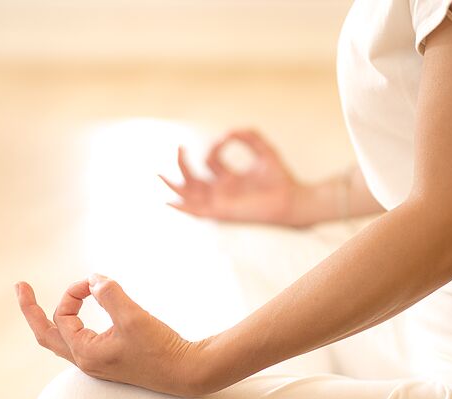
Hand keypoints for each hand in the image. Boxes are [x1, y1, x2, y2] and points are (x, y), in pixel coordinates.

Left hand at [16, 275, 207, 396]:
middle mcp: (86, 361)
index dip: (75, 292)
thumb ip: (109, 294)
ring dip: (51, 320)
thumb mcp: (132, 316)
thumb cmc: (160, 348)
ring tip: (35, 304)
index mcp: (85, 353)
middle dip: (31, 310)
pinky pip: (79, 343)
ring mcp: (97, 364)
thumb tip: (93, 279)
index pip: (63, 315)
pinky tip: (76, 319)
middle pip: (46, 335)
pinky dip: (72, 326)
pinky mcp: (111, 362)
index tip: (97, 282)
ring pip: (61, 341)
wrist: (186, 372)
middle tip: (20, 287)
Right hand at [159, 129, 306, 225]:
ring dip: (174, 184)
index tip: (226, 138)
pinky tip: (169, 201)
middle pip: (193, 178)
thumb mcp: (264, 150)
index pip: (211, 161)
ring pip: (190, 195)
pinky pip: (197, 212)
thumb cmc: (281, 178)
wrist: (292, 198)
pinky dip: (182, 207)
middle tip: (179, 147)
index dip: (215, 146)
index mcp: (230, 178)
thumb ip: (248, 135)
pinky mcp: (222, 212)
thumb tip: (227, 131)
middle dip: (183, 163)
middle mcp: (222, 190)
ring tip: (159, 174)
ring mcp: (220, 202)